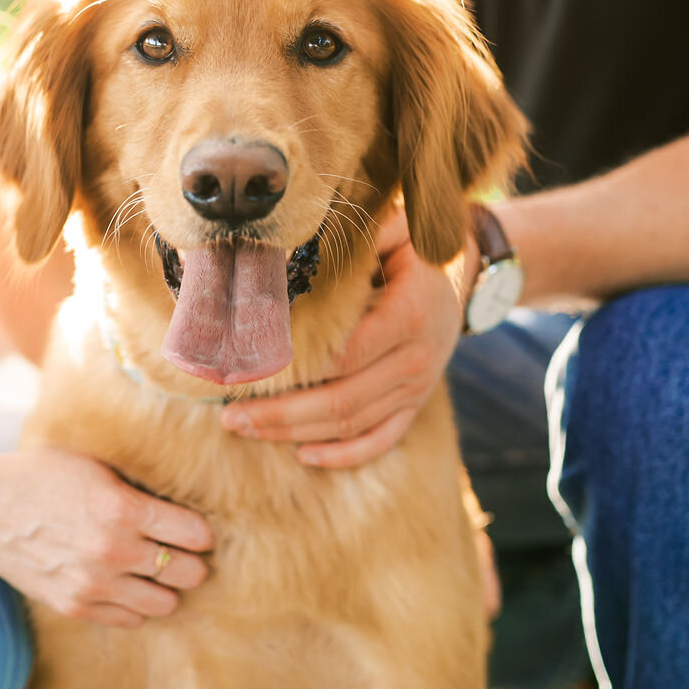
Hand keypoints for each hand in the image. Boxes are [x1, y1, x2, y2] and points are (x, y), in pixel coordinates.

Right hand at [0, 449, 211, 626]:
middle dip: (192, 562)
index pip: (195, 534)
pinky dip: (136, 605)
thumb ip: (140, 483)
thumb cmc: (46, 476)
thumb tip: (189, 493)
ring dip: (166, 588)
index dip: (202, 533)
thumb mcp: (97, 465)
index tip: (196, 530)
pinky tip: (127, 584)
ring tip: (155, 572)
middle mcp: (114, 550)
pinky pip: (132, 620)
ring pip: (166, 604)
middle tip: (182, 553)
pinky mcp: (77, 606)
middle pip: (188, 573)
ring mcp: (95, 583)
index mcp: (123, 508)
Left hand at [221, 210, 474, 468]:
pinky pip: (380, 441)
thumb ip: (353, 238)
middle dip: (282, 413)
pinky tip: (302, 456)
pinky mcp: (413, 406)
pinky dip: (342, 455)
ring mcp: (417, 389)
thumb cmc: (409, 252)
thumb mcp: (392, 232)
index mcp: (410, 315)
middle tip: (230, 415)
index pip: (344, 354)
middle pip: (341, 399)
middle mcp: (416, 359)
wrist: (458, 281)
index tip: (247, 369)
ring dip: (295, 433)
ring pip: (352, 424)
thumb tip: (291, 242)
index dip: (293, 367)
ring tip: (246, 429)